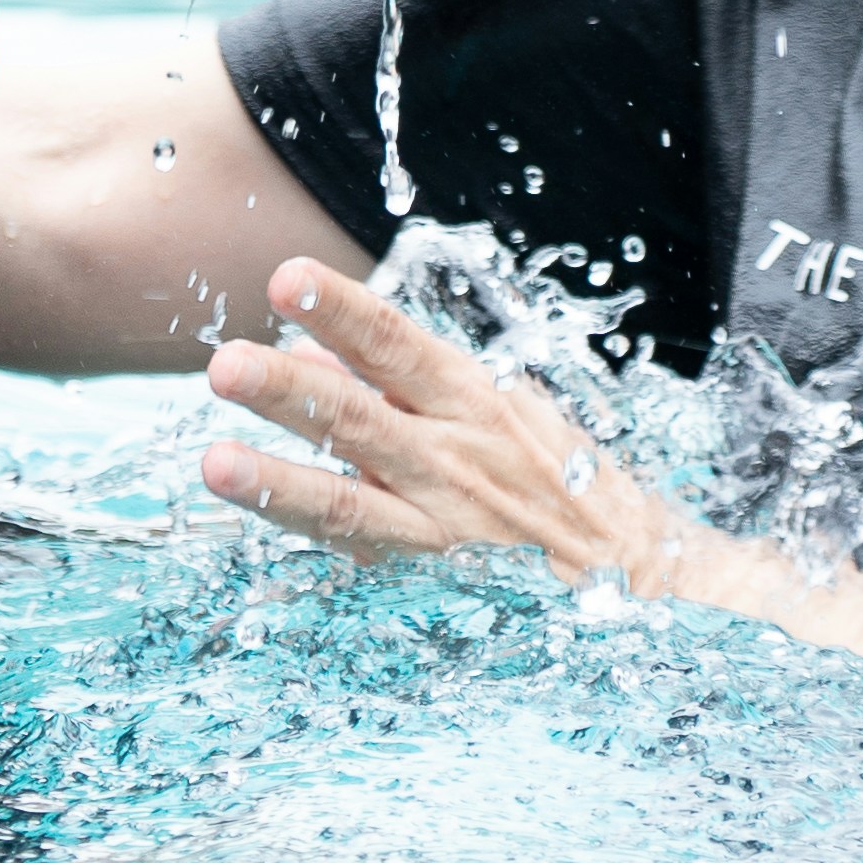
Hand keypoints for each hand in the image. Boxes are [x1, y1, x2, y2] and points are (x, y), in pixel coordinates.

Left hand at [201, 255, 787, 616]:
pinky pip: (361, 558)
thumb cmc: (558, 482)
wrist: (648, 582)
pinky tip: (254, 520)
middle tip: (225, 365)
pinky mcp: (435, 584)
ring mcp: (443, 528)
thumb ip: (397, 386)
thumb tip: (308, 357)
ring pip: (349, 503)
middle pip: (361, 420)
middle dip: (290, 393)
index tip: (285, 279)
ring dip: (278, 483)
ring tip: (214, 464)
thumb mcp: (492, 414)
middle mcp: (458, 461)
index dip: (342, 311)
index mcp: (476, 402)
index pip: (398, 344)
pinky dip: (309, 538)